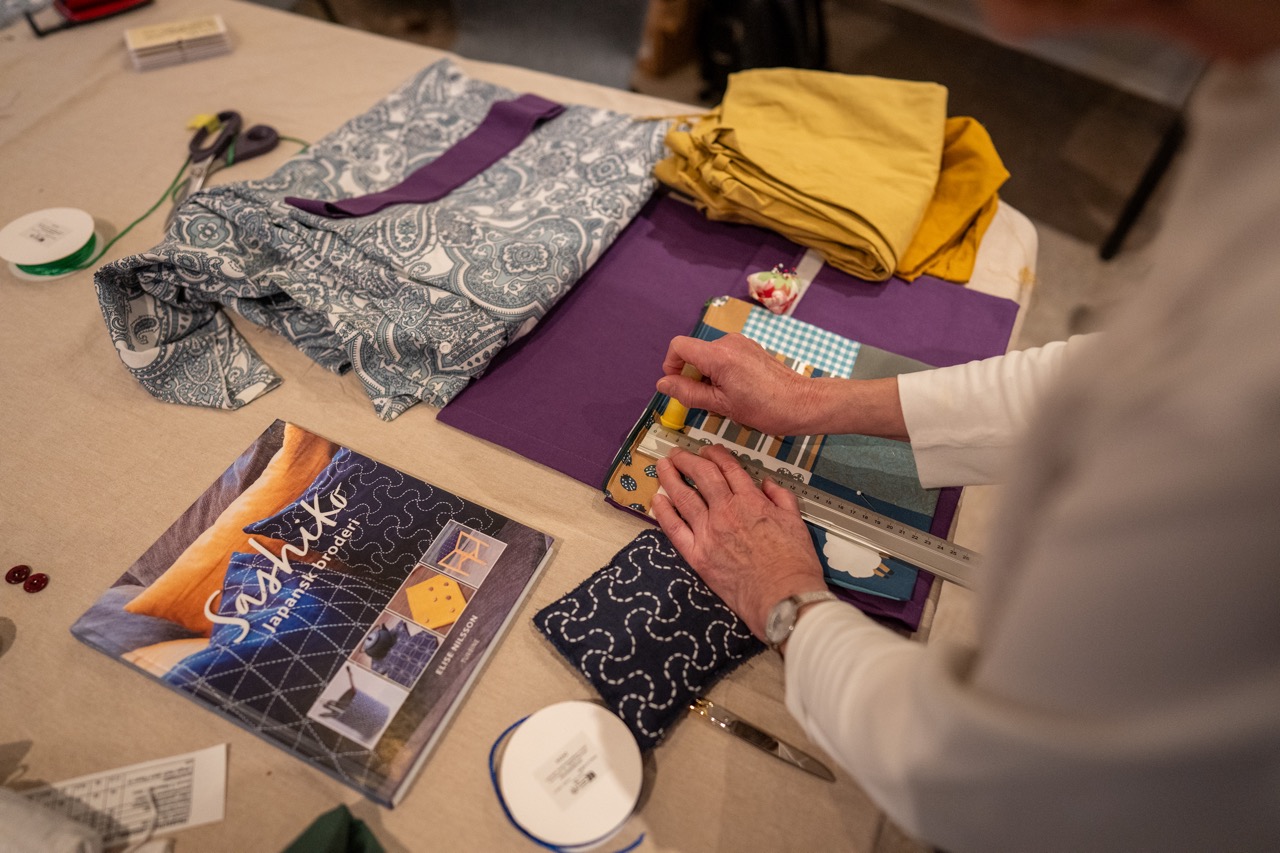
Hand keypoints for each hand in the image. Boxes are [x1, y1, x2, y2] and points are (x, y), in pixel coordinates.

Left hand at [651, 444, 827, 639]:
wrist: (783, 596)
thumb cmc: (794, 563)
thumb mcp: (796, 521)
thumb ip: (781, 497)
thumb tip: (767, 483)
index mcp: (751, 500)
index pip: (728, 468)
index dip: (716, 454)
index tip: (708, 450)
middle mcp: (725, 511)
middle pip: (701, 475)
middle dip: (687, 459)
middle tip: (677, 453)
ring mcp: (708, 533)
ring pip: (683, 497)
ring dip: (670, 477)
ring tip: (662, 466)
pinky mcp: (697, 556)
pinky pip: (674, 529)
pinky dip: (663, 512)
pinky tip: (657, 500)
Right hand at [657, 334, 910, 440]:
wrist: (802, 403)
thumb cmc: (764, 408)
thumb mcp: (721, 405)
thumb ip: (688, 393)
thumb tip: (663, 384)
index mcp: (718, 355)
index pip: (678, 346)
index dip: (671, 365)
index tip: (678, 386)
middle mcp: (728, 342)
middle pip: (694, 352)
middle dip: (691, 375)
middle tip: (705, 400)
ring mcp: (741, 343)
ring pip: (709, 355)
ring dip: (707, 375)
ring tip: (724, 398)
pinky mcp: (751, 348)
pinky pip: (724, 356)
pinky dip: (721, 372)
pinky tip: (736, 391)